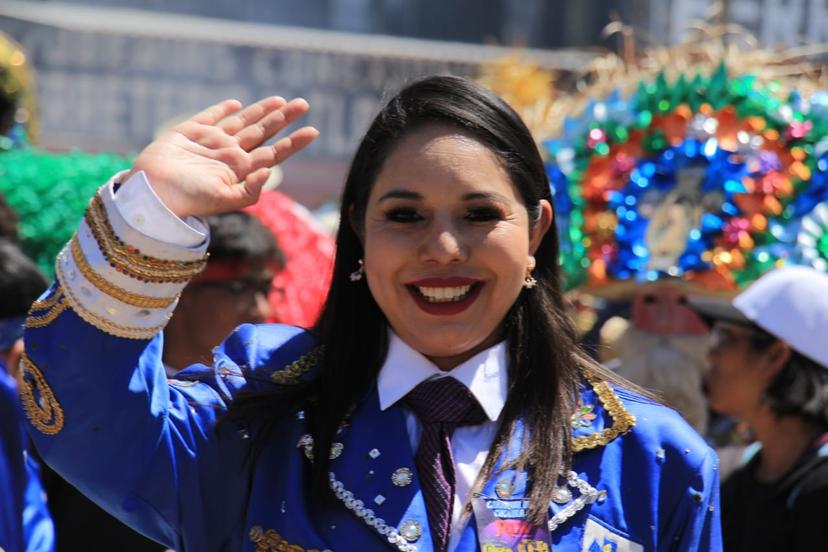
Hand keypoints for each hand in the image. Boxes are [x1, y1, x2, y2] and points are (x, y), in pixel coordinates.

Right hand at [128, 97, 317, 217]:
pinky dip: (223, 110)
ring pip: (242, 122)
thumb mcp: (225, 200)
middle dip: (283, 119)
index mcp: (241, 171)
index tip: (314, 131)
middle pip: (263, 133)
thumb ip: (251, 189)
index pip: (274, 154)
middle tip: (304, 104)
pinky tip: (237, 104)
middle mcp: (229, 156)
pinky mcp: (189, 132)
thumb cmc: (188, 199)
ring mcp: (210, 142)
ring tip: (282, 101)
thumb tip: (271, 170)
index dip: (294, 142)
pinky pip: (210, 117)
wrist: (152, 192)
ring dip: (262, 111)